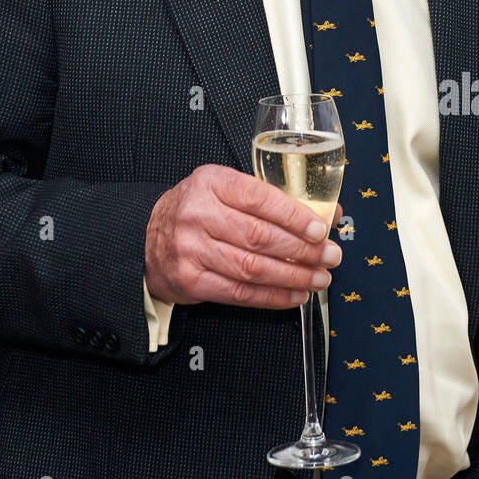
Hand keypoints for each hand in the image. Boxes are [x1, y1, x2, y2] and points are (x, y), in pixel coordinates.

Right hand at [145, 164, 343, 308]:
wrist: (148, 238)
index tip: (320, 228)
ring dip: (293, 276)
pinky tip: (295, 294)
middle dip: (302, 250)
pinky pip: (240, 293)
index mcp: (211, 182)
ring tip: (319, 278)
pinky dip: (273, 297)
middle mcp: (198, 214)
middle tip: (330, 256)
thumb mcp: (224, 189)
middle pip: (259, 236)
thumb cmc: (197, 210)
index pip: (258, 198)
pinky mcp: (191, 281)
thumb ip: (269, 199)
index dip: (293, 216)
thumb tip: (324, 213)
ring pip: (252, 268)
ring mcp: (192, 249)